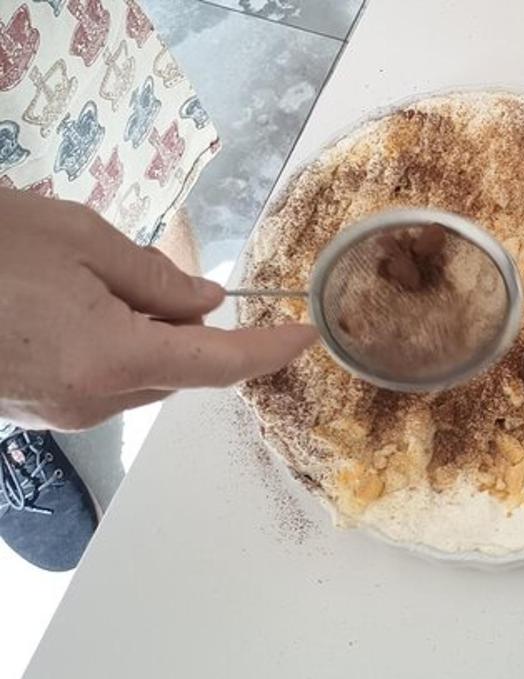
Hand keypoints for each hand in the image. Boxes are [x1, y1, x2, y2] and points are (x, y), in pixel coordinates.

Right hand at [0, 188, 316, 429]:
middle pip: (182, 370)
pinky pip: (103, 380)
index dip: (269, 349)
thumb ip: (155, 277)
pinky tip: (75, 305)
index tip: (305, 335)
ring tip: (97, 281)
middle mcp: (94, 402)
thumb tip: (206, 301)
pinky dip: (115, 346)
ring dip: (151, 336)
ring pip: (143, 376)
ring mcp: (62, 414)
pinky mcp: (36, 411)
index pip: (220, 363)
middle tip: (164, 276)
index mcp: (112, 358)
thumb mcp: (77, 237)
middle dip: (196, 329)